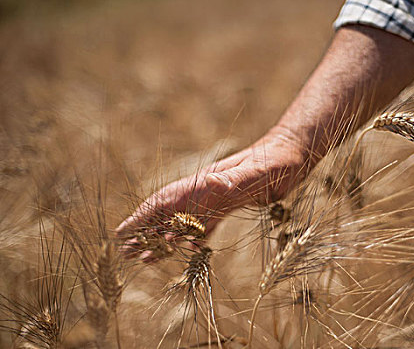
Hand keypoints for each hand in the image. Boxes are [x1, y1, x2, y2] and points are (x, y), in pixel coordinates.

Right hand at [116, 127, 310, 261]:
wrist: (291, 155)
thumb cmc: (274, 162)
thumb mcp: (255, 171)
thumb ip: (234, 178)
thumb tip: (210, 182)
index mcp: (203, 184)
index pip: (164, 201)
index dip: (141, 217)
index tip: (121, 233)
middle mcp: (204, 192)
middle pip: (167, 214)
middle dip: (145, 233)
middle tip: (124, 254)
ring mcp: (214, 200)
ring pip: (182, 223)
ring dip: (163, 240)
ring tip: (144, 258)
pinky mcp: (228, 207)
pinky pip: (203, 227)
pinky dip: (190, 241)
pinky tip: (184, 251)